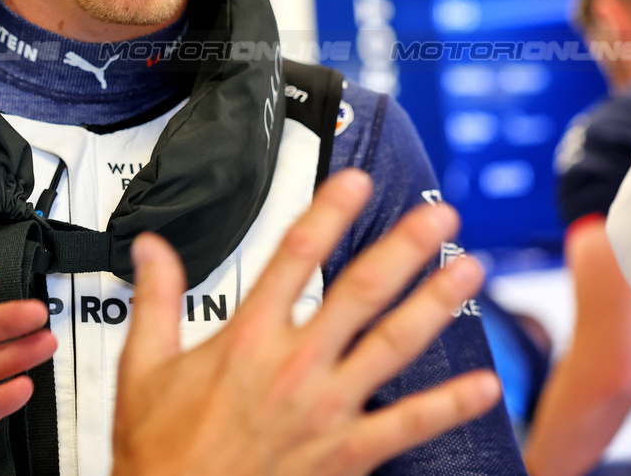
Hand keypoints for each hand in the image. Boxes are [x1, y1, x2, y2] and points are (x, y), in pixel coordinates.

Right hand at [113, 168, 501, 475]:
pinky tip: (485, 385)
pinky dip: (449, 405)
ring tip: (469, 270)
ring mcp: (325, 409)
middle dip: (404, 248)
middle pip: (359, 290)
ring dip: (435, 305)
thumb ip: (156, 300)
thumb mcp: (144, 366)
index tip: (355, 181)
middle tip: (438, 215)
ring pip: (392, 345)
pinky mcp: (345, 454)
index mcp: (246, 337)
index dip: (328, 211)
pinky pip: (408, 425)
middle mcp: (293, 365)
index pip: (294, 254)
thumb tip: (152, 248)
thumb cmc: (162, 449)